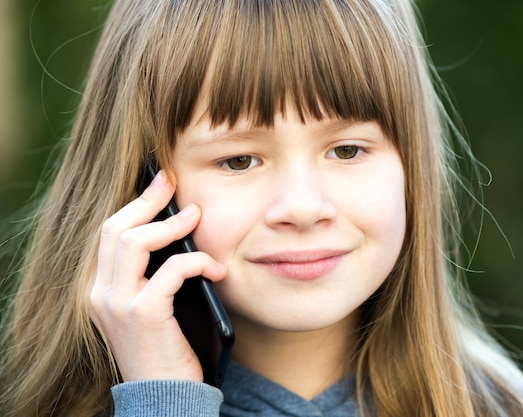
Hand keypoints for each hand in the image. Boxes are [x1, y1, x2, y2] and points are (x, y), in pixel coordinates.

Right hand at [88, 170, 226, 381]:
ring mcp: (117, 304)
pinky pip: (171, 270)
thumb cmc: (165, 348)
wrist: (164, 397)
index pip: (109, 234)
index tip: (159, 184)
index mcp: (99, 289)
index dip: (135, 205)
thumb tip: (179, 232)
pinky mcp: (143, 315)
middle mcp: (100, 294)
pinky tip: (215, 270)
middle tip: (174, 185)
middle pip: (116, 229)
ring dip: (171, 225)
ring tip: (197, 218)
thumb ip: (152, 275)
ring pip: (134, 241)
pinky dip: (197, 262)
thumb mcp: (151, 307)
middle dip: (148, 201)